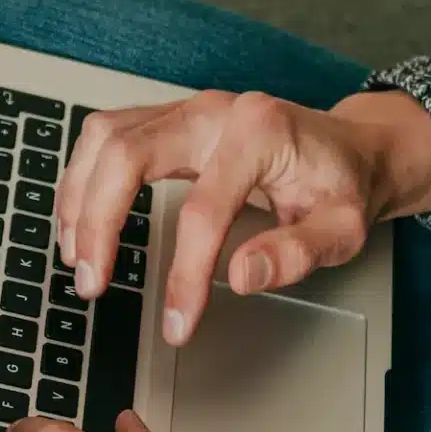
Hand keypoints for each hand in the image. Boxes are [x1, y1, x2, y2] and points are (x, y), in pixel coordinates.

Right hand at [54, 88, 430, 345]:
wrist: (352, 149)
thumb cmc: (344, 186)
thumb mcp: (343, 229)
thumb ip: (297, 253)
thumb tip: (243, 276)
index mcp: (260, 132)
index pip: (204, 210)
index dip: (185, 273)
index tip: (177, 322)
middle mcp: (215, 111)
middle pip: (129, 154)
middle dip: (100, 222)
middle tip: (93, 283)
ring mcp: (189, 109)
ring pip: (106, 136)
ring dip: (80, 196)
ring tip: (78, 257)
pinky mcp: (172, 119)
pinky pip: (109, 136)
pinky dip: (85, 178)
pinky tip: (81, 221)